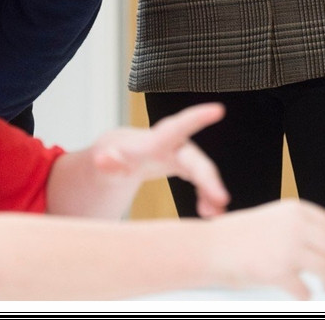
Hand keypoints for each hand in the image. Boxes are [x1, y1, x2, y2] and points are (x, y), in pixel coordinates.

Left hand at [90, 102, 228, 216]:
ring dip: (211, 192)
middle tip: (222, 199)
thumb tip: (102, 159)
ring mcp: (183, 156)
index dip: (197, 118)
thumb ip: (106, 161)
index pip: (176, 127)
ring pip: (203, 172)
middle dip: (208, 178)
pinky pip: (201, 182)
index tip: (218, 109)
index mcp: (155, 141)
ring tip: (216, 215)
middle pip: (196, 160)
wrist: (122, 155)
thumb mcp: (105, 162)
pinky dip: (206, 197)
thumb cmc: (114, 155)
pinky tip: (208, 212)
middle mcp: (175, 145)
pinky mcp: (187, 167)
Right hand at [206, 199, 324, 299]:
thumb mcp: (275, 219)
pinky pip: (304, 290)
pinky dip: (307, 296)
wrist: (212, 246)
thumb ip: (301, 227)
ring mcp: (287, 248)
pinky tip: (304, 295)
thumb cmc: (241, 235)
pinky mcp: (277, 271)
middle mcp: (295, 226)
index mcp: (296, 210)